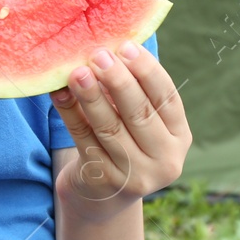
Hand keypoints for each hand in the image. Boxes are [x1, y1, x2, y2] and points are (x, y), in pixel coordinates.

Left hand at [50, 41, 190, 221]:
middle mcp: (165, 159)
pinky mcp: (104, 181)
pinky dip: (70, 114)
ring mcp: (136, 176)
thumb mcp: (138, 120)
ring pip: (109, 128)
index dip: (147, 71)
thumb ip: (133, 89)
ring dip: (91, 97)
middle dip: (118, 81)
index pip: (167, 98)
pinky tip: (59, 93)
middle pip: (139, 114)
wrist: (102, 193)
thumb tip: (109, 46)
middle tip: (98, 55)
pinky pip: (84, 140)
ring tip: (77, 72)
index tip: (126, 47)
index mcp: (180, 136)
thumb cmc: (124, 139)